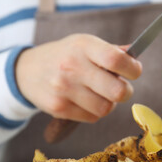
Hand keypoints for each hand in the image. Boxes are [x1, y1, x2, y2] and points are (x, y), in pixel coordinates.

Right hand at [16, 34, 141, 122]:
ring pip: (106, 108)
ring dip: (109, 103)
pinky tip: (86, 100)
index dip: (133, 69)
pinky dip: (95, 111)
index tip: (134, 71)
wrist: (27, 70)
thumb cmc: (65, 55)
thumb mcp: (85, 44)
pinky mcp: (58, 108)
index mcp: (84, 46)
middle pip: (117, 91)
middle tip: (122, 88)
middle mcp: (72, 66)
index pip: (116, 59)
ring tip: (101, 94)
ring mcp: (64, 89)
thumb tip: (134, 56)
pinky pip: (92, 118)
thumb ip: (111, 50)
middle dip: (126, 91)